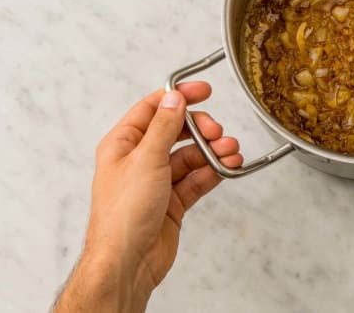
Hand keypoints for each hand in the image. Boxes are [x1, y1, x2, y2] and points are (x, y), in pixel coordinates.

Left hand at [55, 82, 242, 311]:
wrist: (128, 262)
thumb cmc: (123, 215)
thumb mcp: (146, 159)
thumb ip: (164, 126)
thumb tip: (174, 98)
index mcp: (123, 144)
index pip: (153, 109)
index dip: (178, 96)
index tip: (203, 91)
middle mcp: (139, 160)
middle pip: (177, 132)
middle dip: (201, 129)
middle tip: (217, 132)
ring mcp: (157, 181)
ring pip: (191, 156)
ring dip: (213, 151)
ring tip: (230, 152)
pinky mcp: (173, 201)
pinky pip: (197, 179)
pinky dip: (214, 172)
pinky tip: (228, 168)